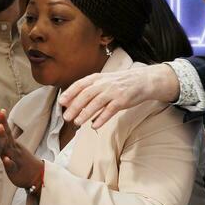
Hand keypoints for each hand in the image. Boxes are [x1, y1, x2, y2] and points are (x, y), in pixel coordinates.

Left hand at [0, 104, 43, 189]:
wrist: (36, 176)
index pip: (3, 128)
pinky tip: (5, 159)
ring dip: (3, 137)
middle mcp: (13, 148)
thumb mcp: (6, 148)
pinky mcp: (15, 170)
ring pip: (8, 147)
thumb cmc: (18, 160)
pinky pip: (12, 166)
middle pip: (6, 134)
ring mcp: (15, 158)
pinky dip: (9, 162)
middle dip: (2, 123)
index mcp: (10, 142)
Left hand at [60, 64, 180, 128]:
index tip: (61, 102)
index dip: (70, 93)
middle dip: (75, 106)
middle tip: (66, 117)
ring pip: (96, 103)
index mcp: (97, 78)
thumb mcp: (103, 82)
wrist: (143, 81)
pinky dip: (101, 118)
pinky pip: (110, 110)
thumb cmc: (120, 83)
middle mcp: (104, 84)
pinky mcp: (122, 100)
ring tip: (77, 122)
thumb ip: (89, 90)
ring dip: (85, 114)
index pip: (80, 84)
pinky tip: (94, 126)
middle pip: (86, 95)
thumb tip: (71, 103)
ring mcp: (113, 92)